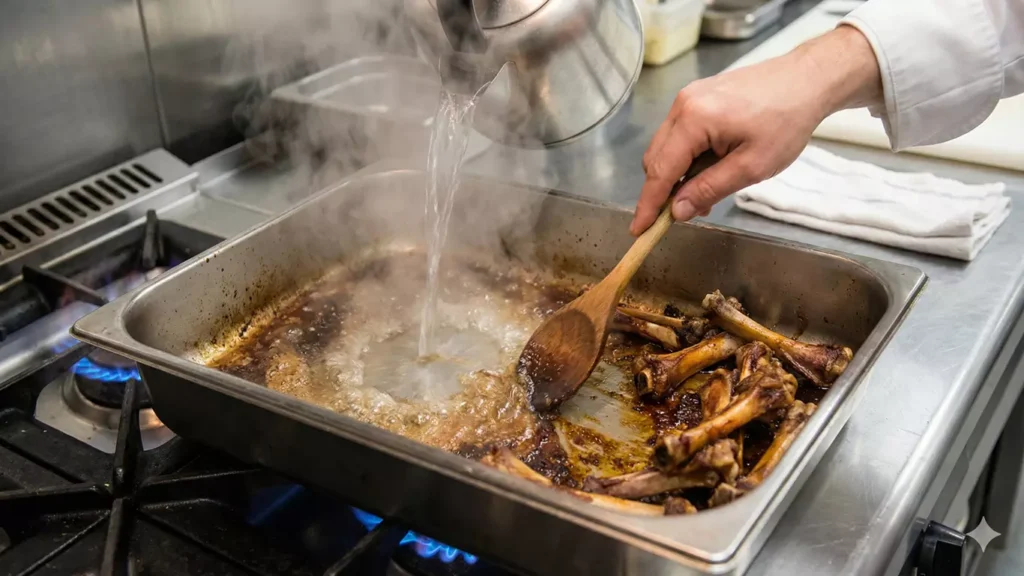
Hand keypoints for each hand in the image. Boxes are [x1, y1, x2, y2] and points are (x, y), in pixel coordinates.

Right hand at [630, 25, 882, 234]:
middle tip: (690, 212)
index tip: (639, 230)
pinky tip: (711, 167)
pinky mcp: (697, 97)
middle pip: (656, 159)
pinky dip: (686, 157)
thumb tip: (676, 211)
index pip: (660, 171)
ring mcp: (688, 98)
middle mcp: (682, 105)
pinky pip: (679, 134)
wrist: (807, 80)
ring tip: (708, 191)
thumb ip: (709, 189)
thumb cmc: (786, 122)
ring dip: (678, 175)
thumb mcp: (751, 166)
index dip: (648, 204)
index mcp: (693, 120)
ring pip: (666, 148)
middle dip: (665, 191)